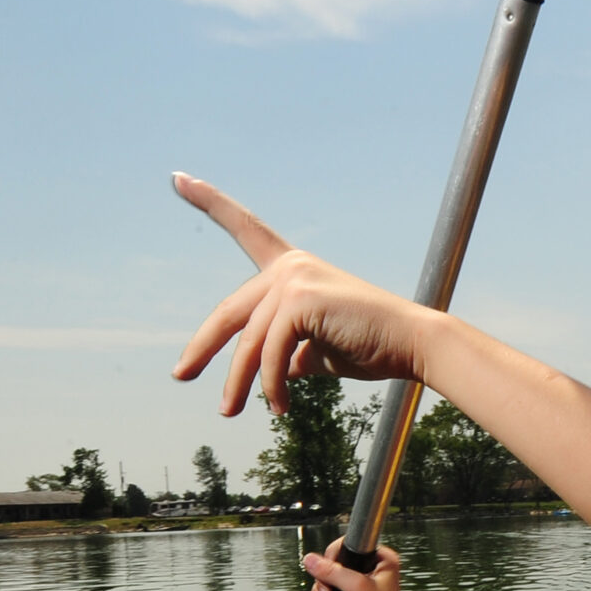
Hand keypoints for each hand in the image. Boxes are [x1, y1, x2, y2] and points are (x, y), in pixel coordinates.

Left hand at [170, 174, 434, 416]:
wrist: (411, 345)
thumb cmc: (371, 347)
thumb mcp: (318, 349)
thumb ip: (290, 353)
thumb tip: (269, 375)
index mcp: (293, 268)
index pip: (246, 229)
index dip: (211, 202)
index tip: (178, 178)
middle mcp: (289, 266)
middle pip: (230, 313)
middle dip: (203, 349)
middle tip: (181, 375)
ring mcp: (293, 280)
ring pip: (248, 343)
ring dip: (239, 384)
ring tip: (231, 412)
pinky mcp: (300, 300)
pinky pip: (269, 353)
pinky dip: (270, 386)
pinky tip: (279, 408)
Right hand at [301, 541, 411, 590]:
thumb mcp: (356, 587)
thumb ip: (332, 571)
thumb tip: (310, 560)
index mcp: (380, 559)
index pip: (349, 544)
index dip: (335, 555)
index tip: (331, 567)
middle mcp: (370, 568)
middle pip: (334, 560)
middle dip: (326, 576)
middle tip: (330, 590)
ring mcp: (358, 583)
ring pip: (327, 576)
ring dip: (322, 588)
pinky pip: (327, 589)